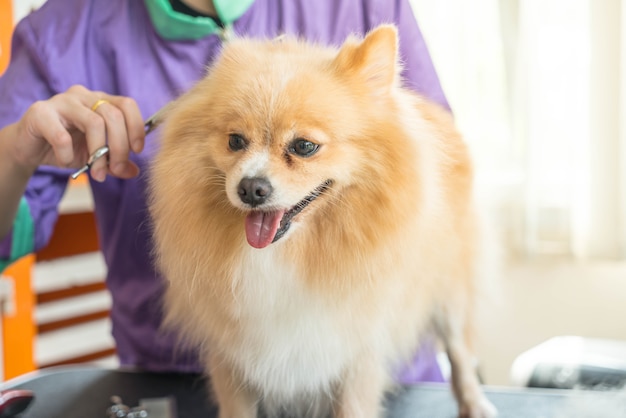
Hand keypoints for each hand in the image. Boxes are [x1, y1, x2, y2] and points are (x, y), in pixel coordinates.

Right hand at [11, 85, 144, 181]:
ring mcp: (61, 101)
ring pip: (94, 122)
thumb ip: (114, 163)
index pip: (127, 104)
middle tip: (116, 169)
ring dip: (99, 153)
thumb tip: (134, 171)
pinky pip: (62, 137)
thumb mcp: (95, 157)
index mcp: (100, 100)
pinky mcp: (40, 112)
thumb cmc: (65, 147)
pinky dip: (68, 155)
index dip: (136, 127)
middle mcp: (83, 96)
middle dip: (120, 147)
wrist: (28, 147)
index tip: (136, 151)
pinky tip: (66, 162)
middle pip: (114, 115)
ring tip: (97, 173)